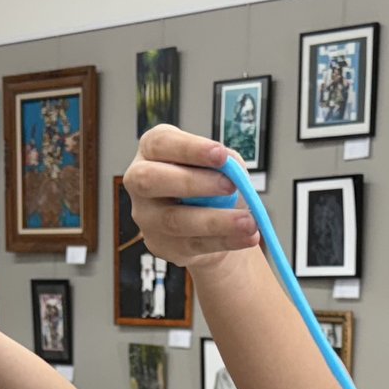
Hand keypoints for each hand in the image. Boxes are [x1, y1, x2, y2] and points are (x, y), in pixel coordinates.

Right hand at [125, 125, 259, 272]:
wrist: (209, 223)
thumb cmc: (209, 182)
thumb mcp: (218, 164)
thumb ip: (225, 163)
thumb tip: (233, 171)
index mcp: (152, 151)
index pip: (160, 144)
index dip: (189, 149)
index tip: (220, 154)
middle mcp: (140, 181)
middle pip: (150, 180)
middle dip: (192, 182)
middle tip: (229, 185)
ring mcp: (146, 216)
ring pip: (175, 219)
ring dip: (216, 220)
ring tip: (249, 221)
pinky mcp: (161, 244)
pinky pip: (192, 244)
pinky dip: (225, 240)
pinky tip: (247, 236)